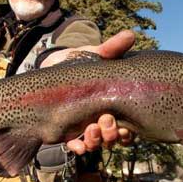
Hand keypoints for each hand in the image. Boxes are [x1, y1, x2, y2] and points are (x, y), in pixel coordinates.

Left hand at [41, 30, 136, 154]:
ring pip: (96, 143)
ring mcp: (84, 126)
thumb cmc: (81, 61)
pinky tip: (76, 144)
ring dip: (95, 141)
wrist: (52, 66)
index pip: (128, 127)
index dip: (128, 132)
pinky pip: (75, 145)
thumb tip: (130, 35)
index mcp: (114, 105)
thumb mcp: (97, 54)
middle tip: (105, 122)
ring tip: (90, 130)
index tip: (126, 126)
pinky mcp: (67, 129)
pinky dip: (77, 147)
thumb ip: (112, 48)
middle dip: (111, 135)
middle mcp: (101, 119)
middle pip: (113, 138)